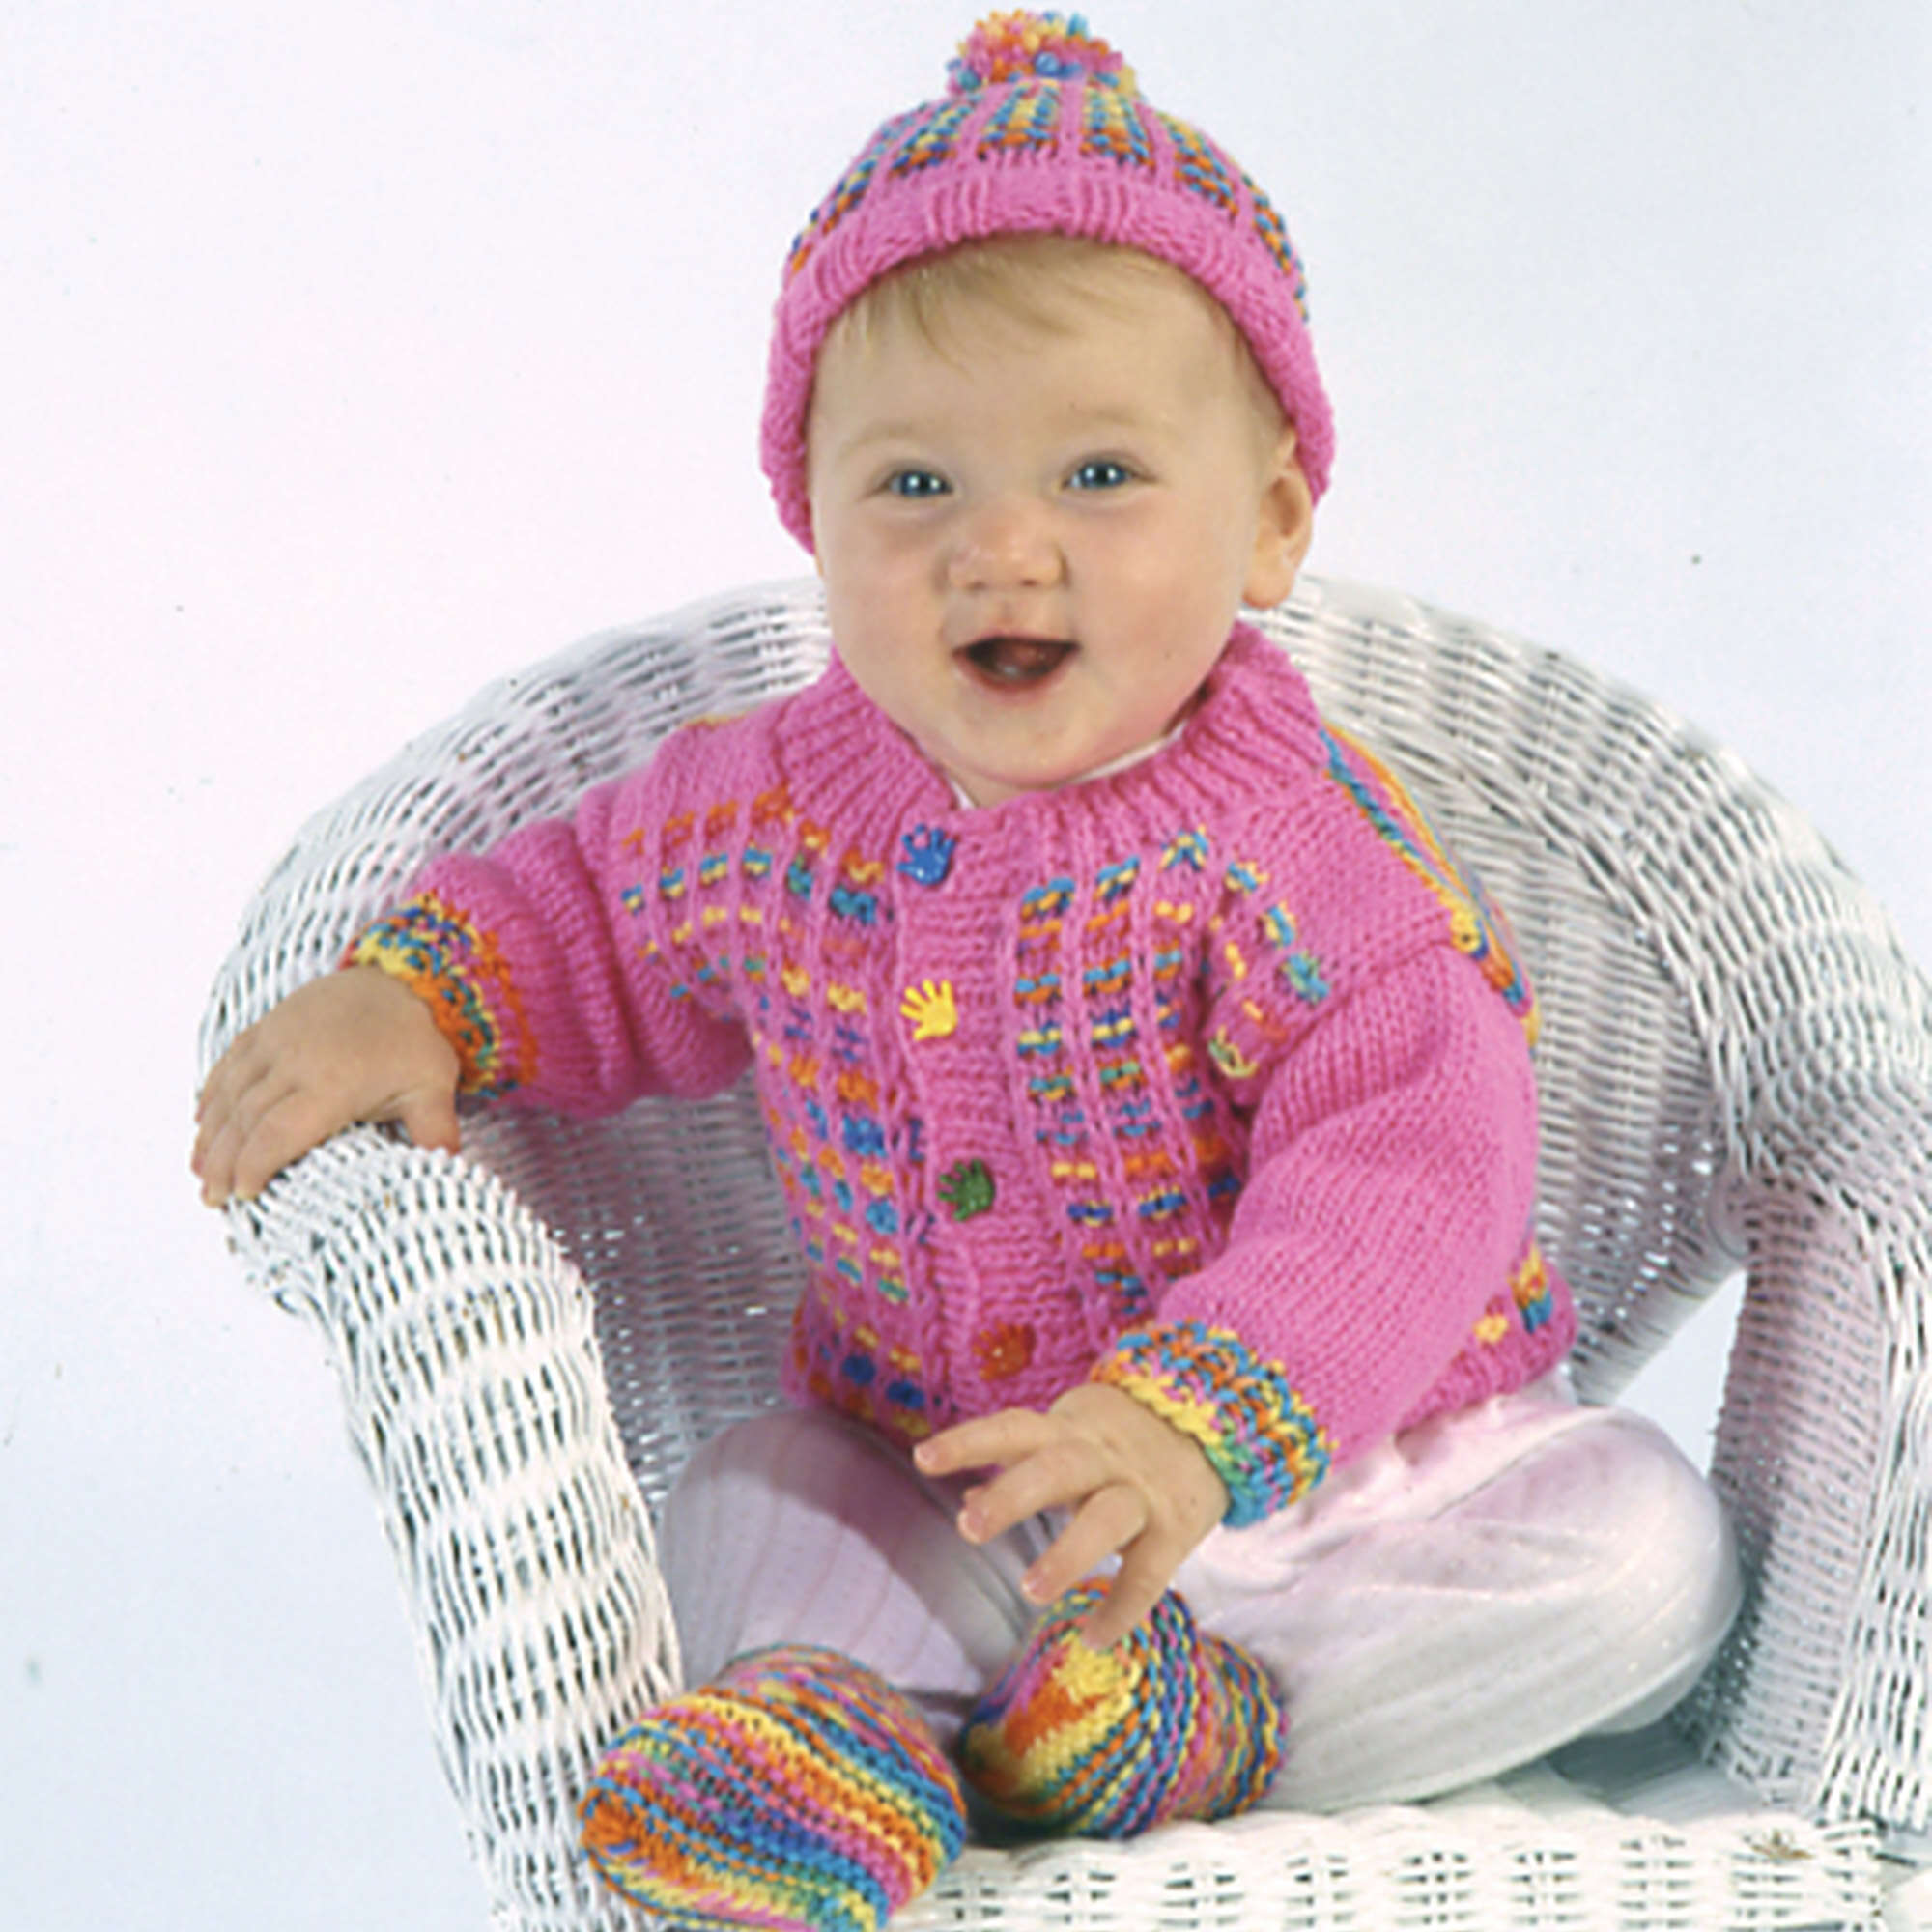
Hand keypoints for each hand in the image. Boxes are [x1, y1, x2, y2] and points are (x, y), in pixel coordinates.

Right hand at [192, 965, 461, 1204]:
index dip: (255, 1166)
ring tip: (201, 1174)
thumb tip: (446, 1168)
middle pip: (245, 1120)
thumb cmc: (416, 1040)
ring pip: (229, 1094)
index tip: (244, 1195)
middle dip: (224, 1163)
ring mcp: (276, 1040)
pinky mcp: (267, 1026)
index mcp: (334, 1083)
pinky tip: (203, 1125)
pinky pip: (229, 1065)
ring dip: (210, 1136)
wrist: (399, 978)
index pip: (279, 1132)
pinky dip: (212, 1096)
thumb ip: (434, 1130)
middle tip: (212, 1199)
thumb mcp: (433, 1086)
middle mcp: (296, 1061)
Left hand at [913, 1382, 1227, 1648]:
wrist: (1217, 1420)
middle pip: (1056, 1468)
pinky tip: (1092, 1638)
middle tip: (968, 1527)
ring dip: (1067, 1552)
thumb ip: (1022, 1468)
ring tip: (1030, 1591)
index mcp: (1070, 1431)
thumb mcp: (1071, 1440)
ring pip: (1105, 1516)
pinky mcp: (1176, 1527)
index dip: (968, 1442)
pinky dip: (1122, 1606)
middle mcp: (1103, 1456)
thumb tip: (965, 1501)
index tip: (923, 1458)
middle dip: (1013, 1495)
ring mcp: (1141, 1490)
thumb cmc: (1121, 1440)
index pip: (1012, 1428)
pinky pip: (1149, 1570)